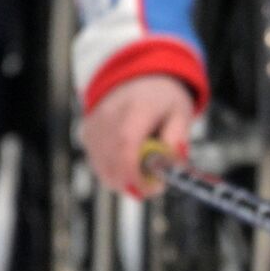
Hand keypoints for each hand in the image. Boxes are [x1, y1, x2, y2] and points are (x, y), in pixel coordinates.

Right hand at [80, 75, 195, 196]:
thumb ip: (177, 140)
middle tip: (156, 185)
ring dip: (125, 180)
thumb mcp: (181, 114)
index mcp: (137, 107)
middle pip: (112, 160)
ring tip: (146, 169)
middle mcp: (109, 115)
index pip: (126, 142)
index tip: (146, 190)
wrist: (138, 80)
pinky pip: (98, 165)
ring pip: (103, 167)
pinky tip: (130, 162)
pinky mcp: (87, 134)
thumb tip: (172, 166)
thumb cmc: (162, 99)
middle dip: (134, 183)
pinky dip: (115, 172)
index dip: (133, 172)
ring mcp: (95, 125)